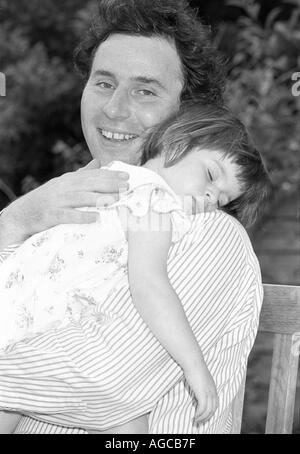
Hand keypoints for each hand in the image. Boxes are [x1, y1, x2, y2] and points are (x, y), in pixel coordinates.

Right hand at [0, 160, 128, 243]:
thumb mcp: (64, 184)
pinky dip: (82, 216)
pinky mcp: (51, 215)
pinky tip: (96, 218)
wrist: (22, 214)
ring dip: (99, 198)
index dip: (110, 175)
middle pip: (89, 184)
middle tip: (127, 187)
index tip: (127, 177)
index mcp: (69, 180)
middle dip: (109, 184)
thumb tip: (98, 162)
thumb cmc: (48, 199)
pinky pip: (68, 215)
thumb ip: (82, 174)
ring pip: (80, 198)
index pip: (93, 175)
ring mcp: (57, 201)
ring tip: (115, 200)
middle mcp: (64, 187)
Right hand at [184, 363, 218, 424]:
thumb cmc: (194, 366)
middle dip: (207, 417)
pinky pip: (202, 409)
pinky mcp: (202, 393)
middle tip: (200, 422)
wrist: (193, 361)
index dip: (210, 411)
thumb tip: (195, 388)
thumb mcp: (199, 377)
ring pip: (208, 411)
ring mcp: (208, 392)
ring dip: (202, 418)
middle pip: (213, 409)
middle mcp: (212, 391)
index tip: (204, 415)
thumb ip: (200, 384)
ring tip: (196, 421)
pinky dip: (199, 414)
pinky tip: (194, 416)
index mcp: (213, 387)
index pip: (215, 403)